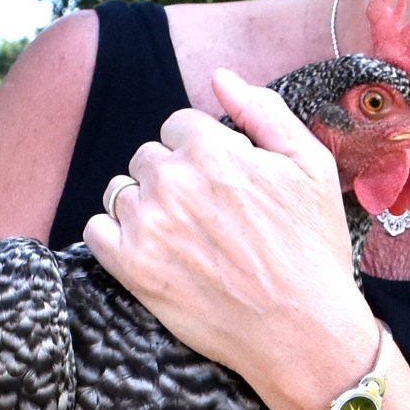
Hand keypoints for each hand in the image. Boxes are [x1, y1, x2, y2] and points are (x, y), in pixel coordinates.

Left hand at [82, 70, 378, 409]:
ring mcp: (147, 224)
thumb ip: (263, 111)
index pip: (179, 126)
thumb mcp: (310, 165)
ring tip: (182, 240)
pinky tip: (149, 253)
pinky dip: (115, 237)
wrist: (303, 332)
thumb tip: (220, 77)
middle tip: (207, 219)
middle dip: (172, 179)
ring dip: (143, 207)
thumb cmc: (314, 249)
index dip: (202, 154)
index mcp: (213, 147)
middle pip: (148, 157)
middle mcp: (173, 179)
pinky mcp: (131, 268)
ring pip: (120, 191)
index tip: (222, 186)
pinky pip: (96, 230)